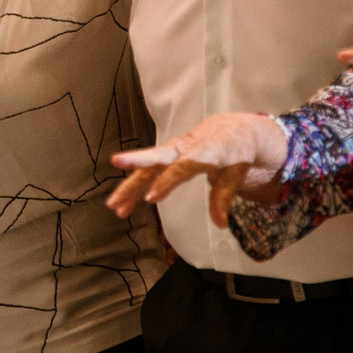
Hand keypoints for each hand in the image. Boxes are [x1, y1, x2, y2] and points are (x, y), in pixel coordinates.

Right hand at [106, 112, 290, 228]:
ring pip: (149, 166)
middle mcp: (187, 146)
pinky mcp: (168, 154)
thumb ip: (225, 195)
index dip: (167, 181)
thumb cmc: (238, 150)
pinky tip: (122, 205)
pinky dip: (135, 188)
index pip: (185, 165)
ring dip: (130, 185)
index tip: (151, 198)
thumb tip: (220, 223)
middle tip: (116, 162)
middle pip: (160, 155)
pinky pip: (149, 170)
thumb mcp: (239, 172)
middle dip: (137, 159)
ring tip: (113, 205)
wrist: (233, 129)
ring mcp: (175, 149)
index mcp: (208, 148)